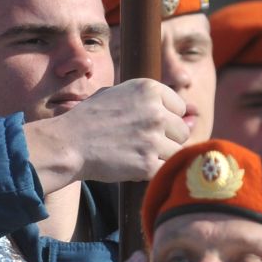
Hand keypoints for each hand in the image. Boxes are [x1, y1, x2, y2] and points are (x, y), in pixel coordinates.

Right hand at [25, 79, 189, 190]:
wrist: (65, 144)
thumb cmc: (88, 120)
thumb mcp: (120, 96)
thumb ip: (157, 101)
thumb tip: (196, 113)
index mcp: (151, 89)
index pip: (179, 108)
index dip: (161, 120)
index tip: (139, 126)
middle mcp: (156, 111)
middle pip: (182, 131)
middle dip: (164, 139)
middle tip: (135, 142)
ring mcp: (153, 139)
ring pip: (175, 152)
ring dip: (157, 156)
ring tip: (131, 154)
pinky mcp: (147, 164)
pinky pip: (164, 170)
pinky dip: (150, 172)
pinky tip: (131, 166)